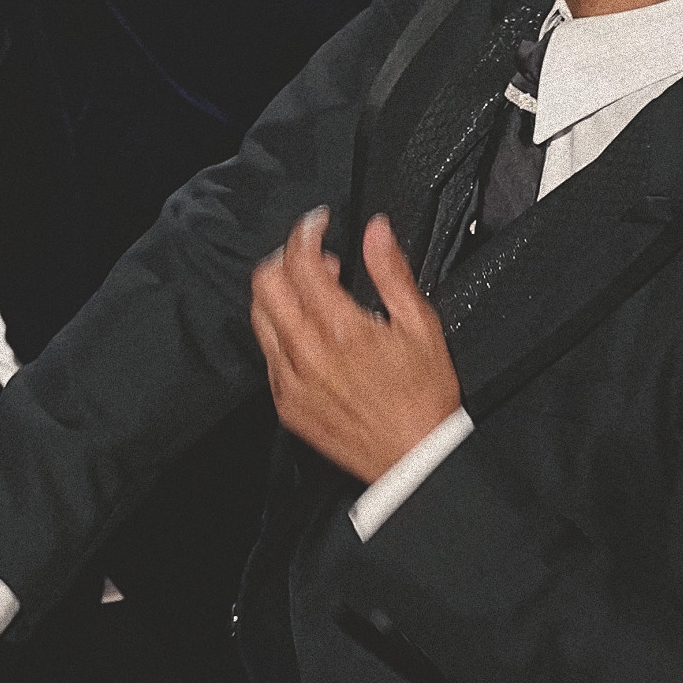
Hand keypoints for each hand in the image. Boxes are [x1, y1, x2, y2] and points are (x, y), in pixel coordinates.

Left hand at [250, 209, 460, 482]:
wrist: (413, 458)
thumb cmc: (423, 398)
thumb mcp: (420, 325)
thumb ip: (391, 271)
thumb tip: (376, 232)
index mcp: (340, 328)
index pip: (301, 261)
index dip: (306, 231)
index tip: (318, 225)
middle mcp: (307, 353)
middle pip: (266, 283)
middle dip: (285, 256)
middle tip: (311, 255)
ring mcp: (291, 380)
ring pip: (259, 317)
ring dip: (278, 292)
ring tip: (308, 291)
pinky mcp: (286, 402)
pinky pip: (266, 355)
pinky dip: (279, 331)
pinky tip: (306, 333)